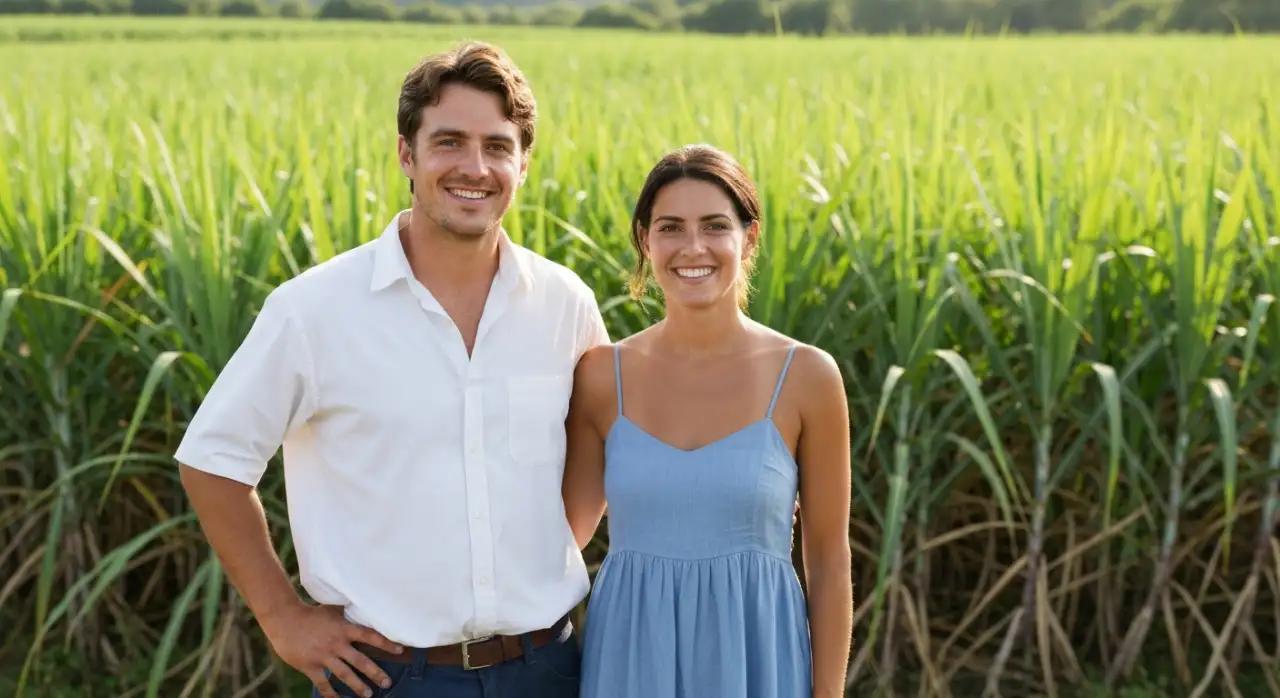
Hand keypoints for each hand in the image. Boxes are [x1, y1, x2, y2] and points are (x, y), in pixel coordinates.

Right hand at [260, 602, 403, 697]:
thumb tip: (363, 606)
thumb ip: (347, 614)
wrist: (284, 620)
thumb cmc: (309, 613)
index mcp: (343, 629)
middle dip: (375, 673)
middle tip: (387, 683)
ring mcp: (323, 656)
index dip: (386, 643)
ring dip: (358, 686)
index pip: (370, 636)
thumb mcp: (331, 610)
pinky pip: (323, 684)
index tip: (400, 650)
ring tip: (368, 695)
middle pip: (361, 661)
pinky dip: (331, 694)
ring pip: (345, 675)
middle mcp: (336, 644)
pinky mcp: (311, 667)